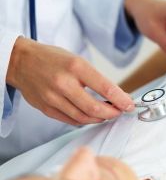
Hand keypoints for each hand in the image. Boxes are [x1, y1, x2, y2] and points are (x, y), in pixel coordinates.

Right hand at [6, 38, 134, 125]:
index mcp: (76, 67)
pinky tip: (91, 116)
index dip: (120, 99)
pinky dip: (84, 120)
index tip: (130, 104)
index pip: (105, 87)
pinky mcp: (46, 108)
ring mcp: (53, 98)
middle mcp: (64, 83)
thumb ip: (95, 78)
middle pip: (94, 108)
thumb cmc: (53, 59)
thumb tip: (115, 95)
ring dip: (99, 119)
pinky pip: (70, 121)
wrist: (22, 61)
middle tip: (120, 112)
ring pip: (82, 117)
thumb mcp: (78, 60)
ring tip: (108, 114)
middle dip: (112, 113)